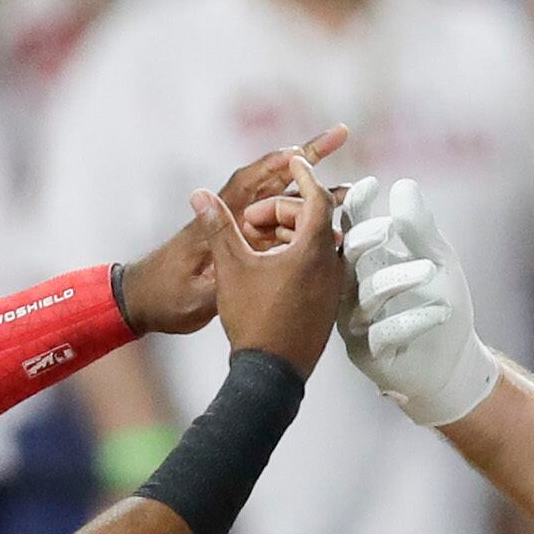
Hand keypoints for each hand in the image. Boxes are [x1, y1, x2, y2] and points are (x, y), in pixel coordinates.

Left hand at [117, 124, 348, 333]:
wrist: (142, 302)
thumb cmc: (164, 297)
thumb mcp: (195, 293)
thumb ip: (219, 273)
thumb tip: (242, 258)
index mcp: (216, 222)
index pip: (250, 182)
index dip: (277, 163)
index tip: (303, 149)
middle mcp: (228, 217)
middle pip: (272, 179)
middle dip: (305, 158)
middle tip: (340, 135)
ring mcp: (235, 230)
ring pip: (279, 201)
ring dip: (311, 191)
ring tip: (348, 189)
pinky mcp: (239, 245)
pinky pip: (276, 225)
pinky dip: (301, 218)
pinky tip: (325, 226)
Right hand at [195, 151, 342, 377]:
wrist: (270, 373)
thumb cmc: (253, 318)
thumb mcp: (230, 267)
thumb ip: (219, 227)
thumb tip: (200, 195)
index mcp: (313, 248)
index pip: (316, 197)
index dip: (304, 175)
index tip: (293, 160)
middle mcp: (332, 264)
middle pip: (314, 219)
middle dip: (281, 211)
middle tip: (248, 223)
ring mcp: (334, 286)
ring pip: (316, 244)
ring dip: (288, 234)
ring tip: (254, 245)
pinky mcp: (329, 304)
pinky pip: (318, 267)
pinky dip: (297, 256)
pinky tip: (269, 268)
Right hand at [338, 176, 501, 426]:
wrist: (452, 361)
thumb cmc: (439, 304)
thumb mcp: (437, 260)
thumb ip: (419, 228)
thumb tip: (403, 184)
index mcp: (365, 263)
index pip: (351, 229)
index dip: (355, 206)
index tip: (370, 183)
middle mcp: (353, 291)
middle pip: (346, 260)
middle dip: (363, 241)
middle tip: (387, 228)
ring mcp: (357, 324)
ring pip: (366, 297)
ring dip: (398, 280)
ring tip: (431, 270)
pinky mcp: (368, 355)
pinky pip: (384, 334)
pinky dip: (414, 320)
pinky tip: (441, 310)